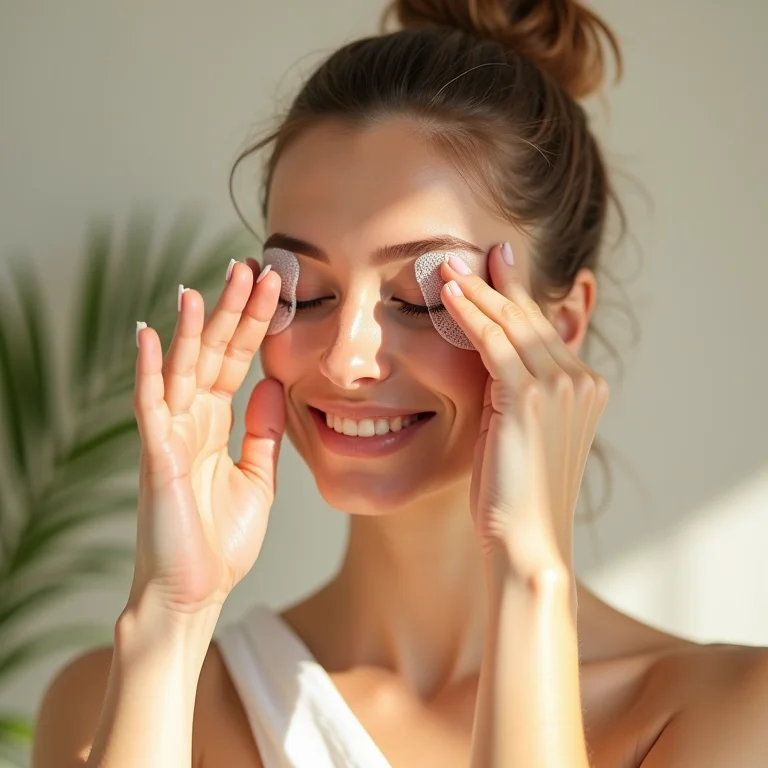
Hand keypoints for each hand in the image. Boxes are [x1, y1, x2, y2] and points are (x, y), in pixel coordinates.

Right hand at [131, 259, 283, 614]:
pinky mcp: (155, 456)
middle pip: (214, 355)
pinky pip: (151, 405)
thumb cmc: (220, 541)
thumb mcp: (257, 478)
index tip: (273, 289)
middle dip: (231, 312)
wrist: (195, 592)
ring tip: (204, 286)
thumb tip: (272, 385)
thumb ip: (262, 433)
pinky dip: (149, 370)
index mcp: (217, 426)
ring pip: (182, 370)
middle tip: (248, 268)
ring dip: (194, 328)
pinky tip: (151, 335)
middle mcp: (191, 422)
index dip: (254, 326)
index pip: (238, 363)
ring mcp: (171, 436)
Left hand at [440, 244, 608, 576]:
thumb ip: (514, 395)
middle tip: (467, 254)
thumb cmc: (515, 496)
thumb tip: (491, 367)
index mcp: (583, 388)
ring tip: (447, 265)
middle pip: (530, 319)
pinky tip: (447, 296)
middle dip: (496, 283)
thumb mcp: (520, 435)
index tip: (493, 270)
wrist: (524, 540)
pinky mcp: (530, 396)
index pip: (542, 332)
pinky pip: (494, 342)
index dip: (514, 299)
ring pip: (512, 324)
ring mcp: (561, 386)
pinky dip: (469, 315)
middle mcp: (581, 381)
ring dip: (476, 292)